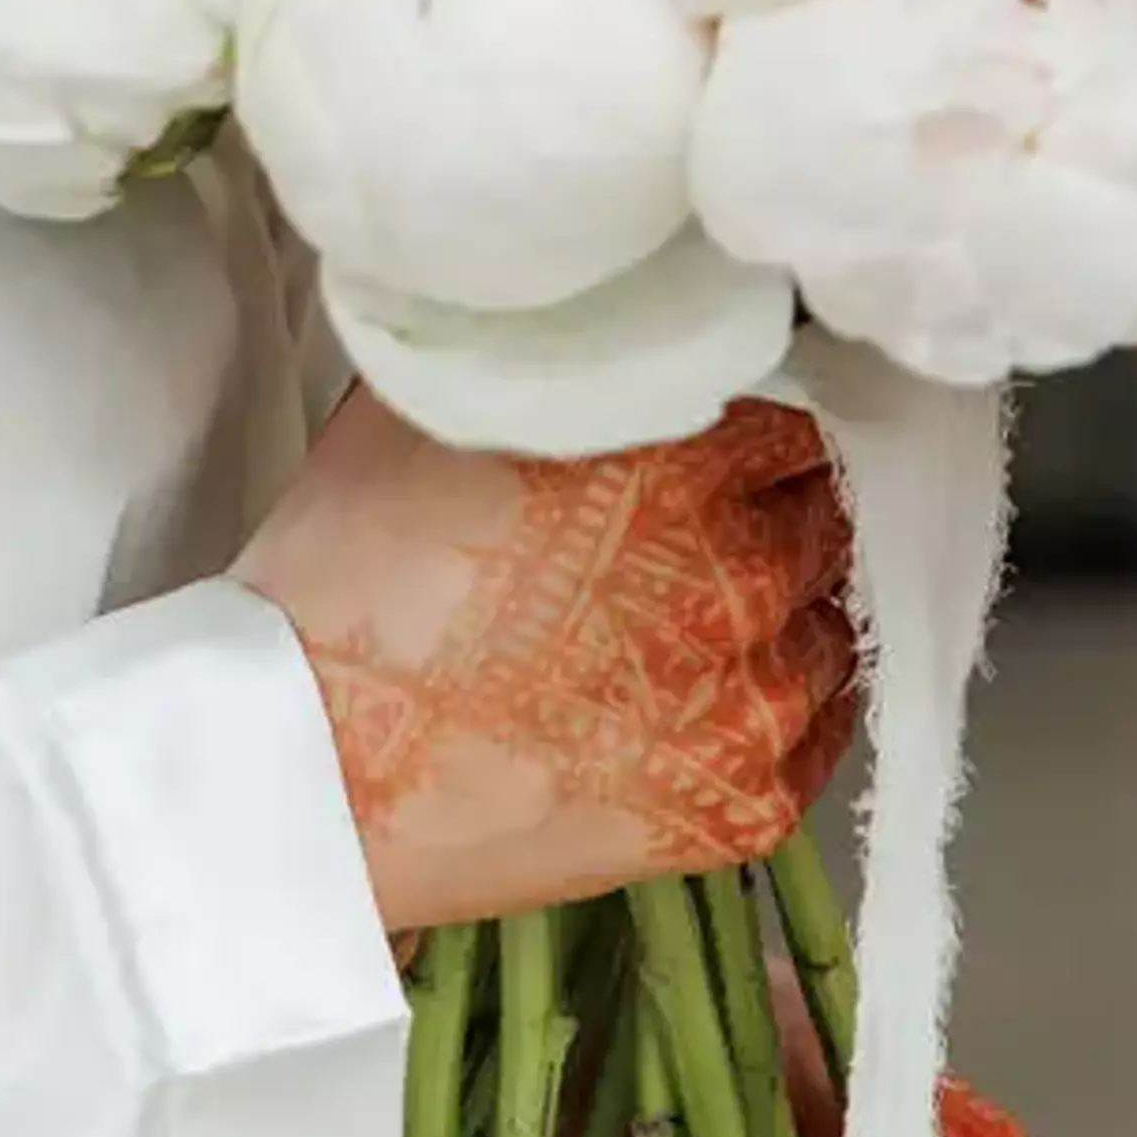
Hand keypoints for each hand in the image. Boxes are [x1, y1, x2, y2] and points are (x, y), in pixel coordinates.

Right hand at [233, 386, 856, 939]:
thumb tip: (604, 329)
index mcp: (677, 457)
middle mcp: (738, 573)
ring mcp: (752, 702)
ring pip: (829, 622)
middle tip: (703, 523)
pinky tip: (714, 692)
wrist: (307, 775)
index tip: (729, 432)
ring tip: (701, 617)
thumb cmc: (348, 576)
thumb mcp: (431, 409)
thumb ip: (550, 364)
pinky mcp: (743, 807)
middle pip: (823, 513)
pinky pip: (820, 731)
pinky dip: (784, 702)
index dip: (762, 417)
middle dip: (773, 509)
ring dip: (784, 608)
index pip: (799, 412)